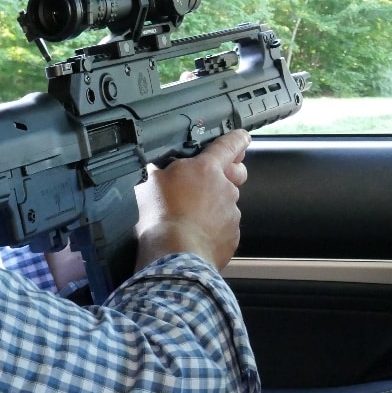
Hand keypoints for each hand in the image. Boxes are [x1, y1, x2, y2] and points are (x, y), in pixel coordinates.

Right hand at [133, 129, 250, 271]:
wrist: (173, 255)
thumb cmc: (161, 218)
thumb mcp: (149, 183)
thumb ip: (161, 172)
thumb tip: (156, 170)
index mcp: (206, 169)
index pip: (229, 145)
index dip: (237, 139)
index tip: (242, 137)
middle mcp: (225, 189)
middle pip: (236, 174)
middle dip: (228, 174)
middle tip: (209, 182)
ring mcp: (231, 214)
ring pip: (227, 205)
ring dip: (214, 208)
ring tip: (190, 219)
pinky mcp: (231, 237)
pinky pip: (225, 229)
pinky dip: (213, 231)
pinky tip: (195, 236)